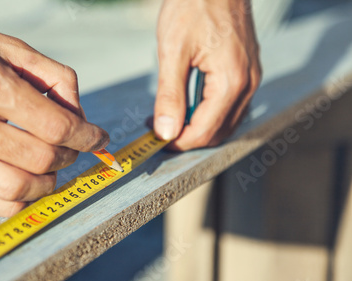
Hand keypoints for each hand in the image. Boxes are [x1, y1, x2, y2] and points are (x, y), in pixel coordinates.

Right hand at [0, 0, 108, 216]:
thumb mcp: (5, 44)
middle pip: (40, 160)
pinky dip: (12, 201)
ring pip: (14, 190)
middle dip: (68, 157)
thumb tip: (80, 114)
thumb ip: (51, 78)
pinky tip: (23, 186)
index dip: (87, 136)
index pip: (55, 126)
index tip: (97, 138)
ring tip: (49, 170)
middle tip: (71, 149)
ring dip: (45, 185)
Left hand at [154, 0, 261, 149]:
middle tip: (158, 129)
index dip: (177, 142)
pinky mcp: (247, 70)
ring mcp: (251, 77)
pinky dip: (208, 113)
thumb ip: (170, 95)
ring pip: (225, 121)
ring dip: (197, 127)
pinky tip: (186, 104)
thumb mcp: (173, 50)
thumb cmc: (193, 5)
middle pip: (218, 132)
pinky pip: (230, 105)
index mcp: (231, 81)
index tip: (154, 138)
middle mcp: (248, 84)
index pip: (204, 131)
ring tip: (168, 117)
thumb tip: (165, 131)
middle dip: (187, 138)